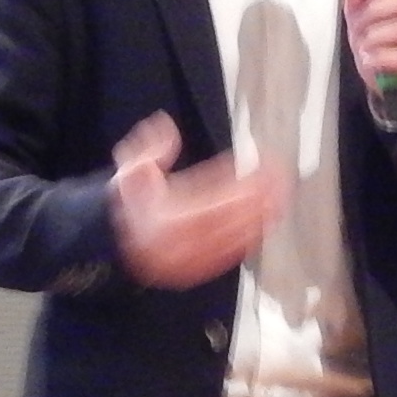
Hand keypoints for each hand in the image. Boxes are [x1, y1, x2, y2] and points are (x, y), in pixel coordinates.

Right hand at [109, 112, 284, 287]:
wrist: (114, 243)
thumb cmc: (127, 204)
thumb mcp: (129, 169)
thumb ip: (147, 149)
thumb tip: (164, 126)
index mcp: (166, 216)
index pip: (212, 195)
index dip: (240, 180)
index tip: (261, 166)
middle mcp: (180, 240)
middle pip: (229, 218)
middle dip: (259, 198)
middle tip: (282, 179)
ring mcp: (190, 258)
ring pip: (233, 239)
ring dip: (261, 218)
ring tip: (282, 198)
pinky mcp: (197, 269)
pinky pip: (228, 256)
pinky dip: (250, 240)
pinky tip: (265, 225)